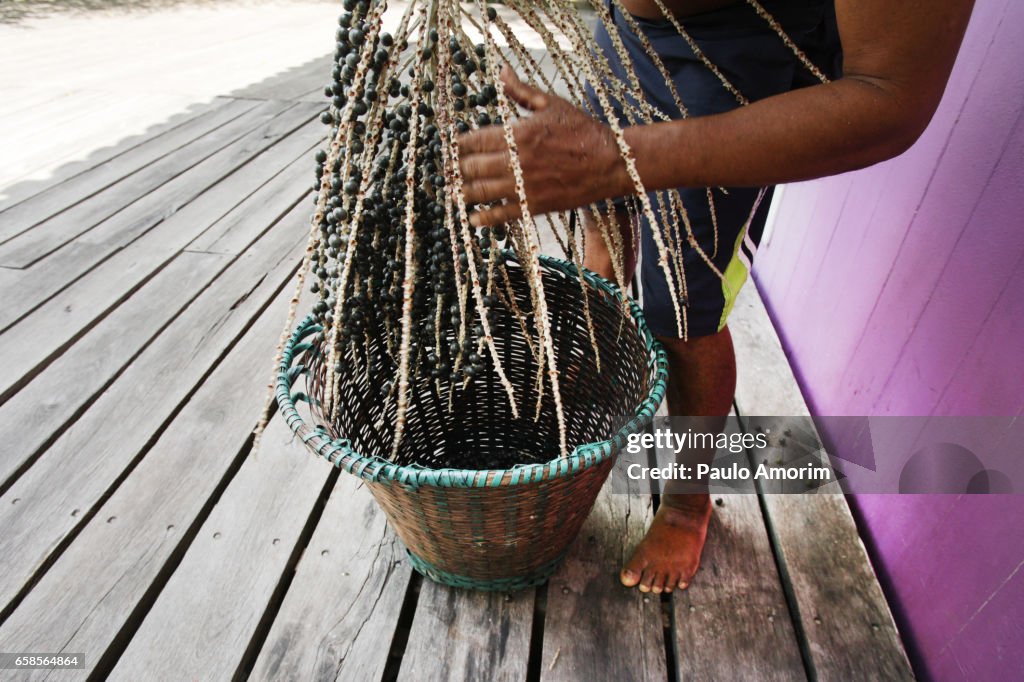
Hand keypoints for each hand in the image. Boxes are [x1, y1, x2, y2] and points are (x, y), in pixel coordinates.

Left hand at [457, 66, 629, 226]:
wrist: (611, 163)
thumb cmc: (583, 131)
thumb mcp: (552, 104)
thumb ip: (522, 91)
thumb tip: (502, 71)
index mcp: (519, 133)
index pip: (475, 139)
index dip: (457, 144)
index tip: (450, 146)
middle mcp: (517, 160)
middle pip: (472, 167)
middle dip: (455, 169)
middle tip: (445, 171)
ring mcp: (525, 185)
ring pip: (481, 192)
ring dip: (463, 192)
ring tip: (453, 192)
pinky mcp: (534, 205)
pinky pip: (501, 214)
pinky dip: (484, 217)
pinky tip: (472, 218)